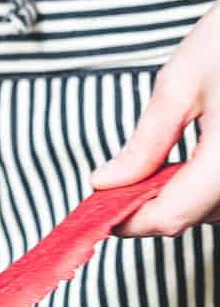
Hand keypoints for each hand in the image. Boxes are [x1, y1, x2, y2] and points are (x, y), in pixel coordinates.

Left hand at [91, 0, 219, 235]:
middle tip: (114, 186)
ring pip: (217, 211)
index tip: (98, 212)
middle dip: (150, 209)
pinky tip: (185, 164)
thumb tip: (106, 181)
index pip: (170, 216)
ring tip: (147, 170)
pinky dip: (205, 188)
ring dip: (180, 200)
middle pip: (195, 218)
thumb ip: (144, 144)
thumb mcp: (179, 85)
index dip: (128, 221)